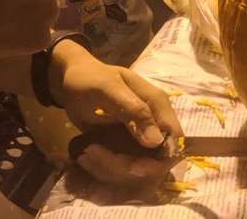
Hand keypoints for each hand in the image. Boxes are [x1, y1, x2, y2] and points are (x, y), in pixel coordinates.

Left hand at [52, 44, 182, 184]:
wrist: (71, 80)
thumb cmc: (90, 78)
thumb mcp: (108, 89)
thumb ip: (134, 110)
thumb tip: (157, 141)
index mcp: (157, 105)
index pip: (175, 141)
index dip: (160, 160)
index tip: (132, 167)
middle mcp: (154, 123)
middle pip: (155, 161)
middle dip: (127, 167)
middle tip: (95, 155)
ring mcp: (140, 136)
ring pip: (138, 168)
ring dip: (111, 168)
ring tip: (85, 153)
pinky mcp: (126, 146)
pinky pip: (123, 168)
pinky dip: (105, 168)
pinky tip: (86, 157)